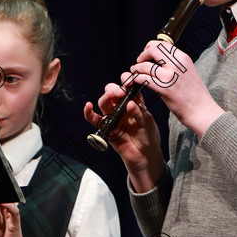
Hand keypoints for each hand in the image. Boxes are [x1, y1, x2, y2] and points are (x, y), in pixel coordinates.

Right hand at [84, 71, 167, 191]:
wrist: (145, 154)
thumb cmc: (148, 136)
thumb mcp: (148, 122)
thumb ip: (139, 113)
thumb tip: (129, 103)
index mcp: (134, 102)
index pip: (127, 87)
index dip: (126, 81)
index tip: (129, 81)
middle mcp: (121, 107)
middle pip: (112, 92)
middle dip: (115, 89)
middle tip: (121, 92)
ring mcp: (113, 116)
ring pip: (104, 102)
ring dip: (106, 97)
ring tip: (112, 96)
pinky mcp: (106, 127)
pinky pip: (94, 119)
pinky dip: (89, 113)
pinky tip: (88, 106)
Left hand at [132, 40, 223, 135]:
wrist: (202, 110)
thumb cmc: (194, 95)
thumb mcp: (188, 72)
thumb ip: (176, 64)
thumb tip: (159, 59)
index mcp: (183, 58)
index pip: (162, 44)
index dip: (150, 48)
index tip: (146, 55)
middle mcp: (177, 64)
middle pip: (152, 50)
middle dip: (142, 55)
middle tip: (139, 62)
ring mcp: (170, 76)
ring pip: (145, 65)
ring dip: (136, 68)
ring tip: (135, 72)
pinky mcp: (165, 88)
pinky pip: (144, 79)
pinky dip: (137, 79)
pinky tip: (137, 81)